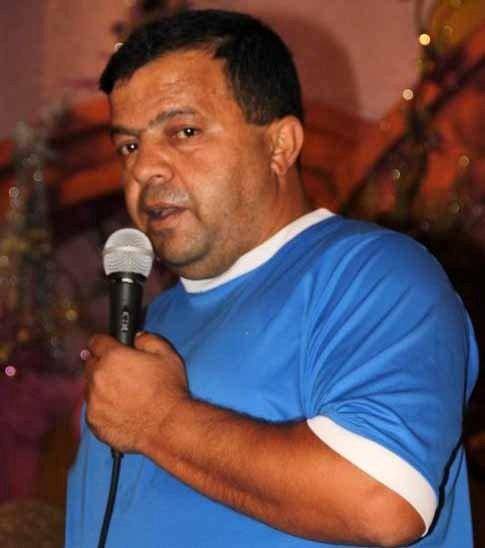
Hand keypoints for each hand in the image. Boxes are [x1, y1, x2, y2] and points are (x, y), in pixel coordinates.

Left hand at [84, 332, 188, 452]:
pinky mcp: (94, 422)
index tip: (108, 346)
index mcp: (113, 357)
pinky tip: (120, 410)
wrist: (167, 426)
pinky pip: (93, 409)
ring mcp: (93, 402)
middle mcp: (97, 377)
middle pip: (90, 364)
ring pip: (90, 388)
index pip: (96, 342)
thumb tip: (137, 337)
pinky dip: (103, 408)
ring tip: (123, 394)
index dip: (104, 342)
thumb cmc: (168, 390)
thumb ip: (148, 340)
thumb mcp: (167, 355)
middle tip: (119, 371)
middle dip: (101, 364)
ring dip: (101, 387)